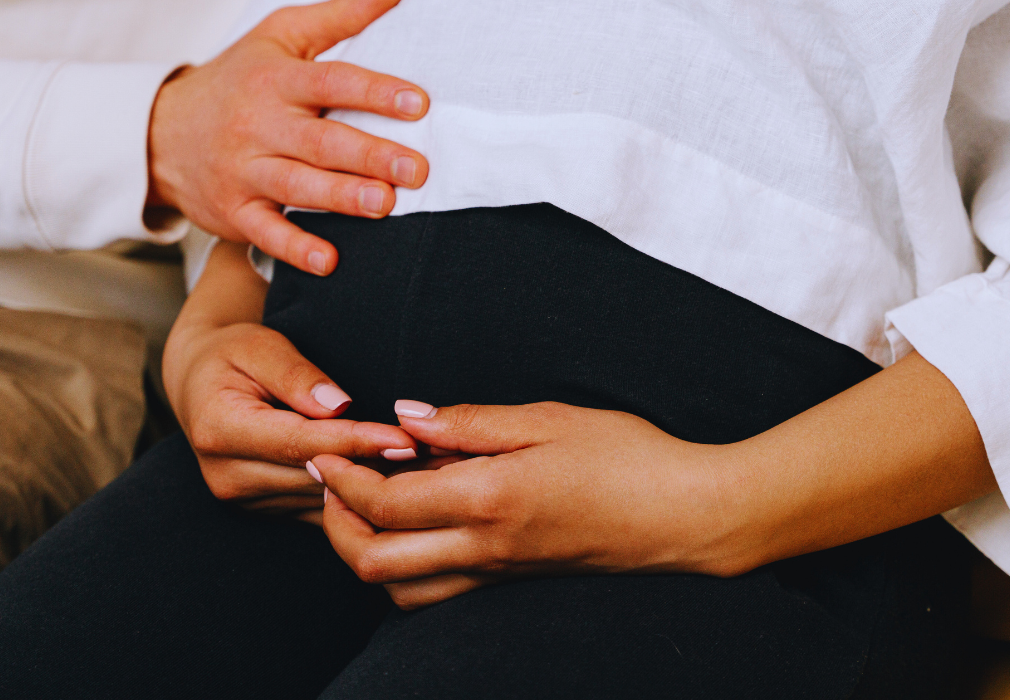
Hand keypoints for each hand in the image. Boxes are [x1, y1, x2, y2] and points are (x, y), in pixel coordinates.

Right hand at [148, 0, 428, 274]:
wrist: (159, 131)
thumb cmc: (238, 78)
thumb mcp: (280, 34)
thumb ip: (341, 15)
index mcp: (277, 79)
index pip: (332, 81)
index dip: (376, 91)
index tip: (419, 103)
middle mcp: (259, 125)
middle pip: (320, 140)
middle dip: (369, 154)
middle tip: (416, 169)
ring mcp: (244, 170)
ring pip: (296, 185)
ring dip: (341, 198)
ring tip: (384, 205)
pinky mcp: (234, 211)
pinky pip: (266, 231)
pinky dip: (295, 248)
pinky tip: (330, 260)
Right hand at [163, 317, 419, 522]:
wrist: (201, 383)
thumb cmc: (234, 353)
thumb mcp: (259, 345)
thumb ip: (296, 374)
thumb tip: (338, 405)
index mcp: (219, 430)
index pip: (300, 441)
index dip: (355, 441)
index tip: (404, 438)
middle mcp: (228, 475)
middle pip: (315, 477)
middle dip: (375, 468)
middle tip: (433, 459)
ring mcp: (244, 500)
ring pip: (322, 500)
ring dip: (373, 488)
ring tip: (428, 472)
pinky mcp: (264, 509)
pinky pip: (320, 509)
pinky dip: (359, 497)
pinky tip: (402, 484)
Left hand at [311, 401, 731, 609]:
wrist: (686, 516)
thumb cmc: (628, 456)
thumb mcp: (551, 419)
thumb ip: (472, 422)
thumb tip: (408, 417)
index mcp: (488, 499)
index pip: (385, 503)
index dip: (341, 478)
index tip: (324, 448)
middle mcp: (484, 548)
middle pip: (373, 561)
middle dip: (336, 524)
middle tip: (332, 480)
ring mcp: (498, 572)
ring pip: (399, 590)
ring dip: (367, 551)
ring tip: (368, 502)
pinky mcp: (514, 580)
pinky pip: (437, 592)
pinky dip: (405, 568)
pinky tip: (419, 526)